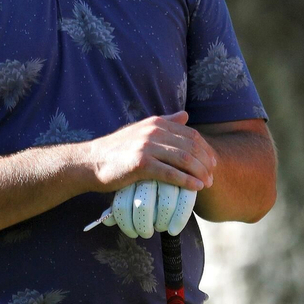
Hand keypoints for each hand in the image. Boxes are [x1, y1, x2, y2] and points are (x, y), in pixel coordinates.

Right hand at [80, 112, 214, 193]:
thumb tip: (185, 115)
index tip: (213, 163)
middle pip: (191, 147)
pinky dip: (187, 181)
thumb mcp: (140, 131)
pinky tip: (195, 187)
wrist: (90, 162)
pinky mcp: (140, 164)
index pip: (191, 135)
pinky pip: (171, 173)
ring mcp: (146, 147)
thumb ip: (164, 123)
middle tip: (213, 176)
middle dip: (206, 163)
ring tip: (207, 183)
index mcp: (155, 123)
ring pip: (184, 159)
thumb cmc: (116, 150)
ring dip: (200, 173)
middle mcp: (152, 131)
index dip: (206, 149)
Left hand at [104, 180, 197, 237]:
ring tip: (160, 229)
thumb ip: (118, 204)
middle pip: (143, 206)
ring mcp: (169, 172)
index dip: (125, 223)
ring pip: (165, 206)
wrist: (172, 162)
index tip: (132, 233)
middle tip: (146, 233)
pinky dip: (179, 219)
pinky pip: (184, 202)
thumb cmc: (146, 182)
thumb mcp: (129, 189)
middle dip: (144, 225)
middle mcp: (148, 171)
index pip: (122, 204)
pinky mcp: (189, 176)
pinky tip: (173, 230)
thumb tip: (105, 221)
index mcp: (130, 174)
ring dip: (162, 224)